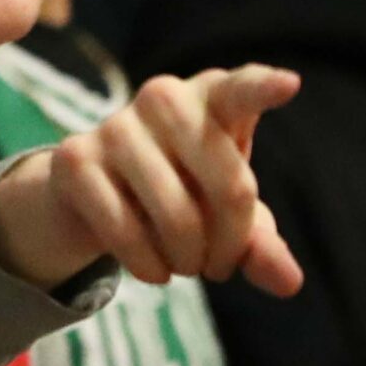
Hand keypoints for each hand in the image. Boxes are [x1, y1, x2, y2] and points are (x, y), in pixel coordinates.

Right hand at [0, 66, 302, 295]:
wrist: (96, 190)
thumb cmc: (183, 191)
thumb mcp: (228, 216)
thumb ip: (261, 244)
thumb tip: (288, 281)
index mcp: (212, 99)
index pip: (241, 91)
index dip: (263, 89)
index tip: (290, 84)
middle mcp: (163, 98)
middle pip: (231, 188)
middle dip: (232, 244)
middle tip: (220, 266)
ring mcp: (115, 125)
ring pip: (178, 217)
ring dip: (190, 261)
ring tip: (187, 265)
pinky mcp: (75, 158)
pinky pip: (126, 232)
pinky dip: (148, 266)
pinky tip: (153, 268)